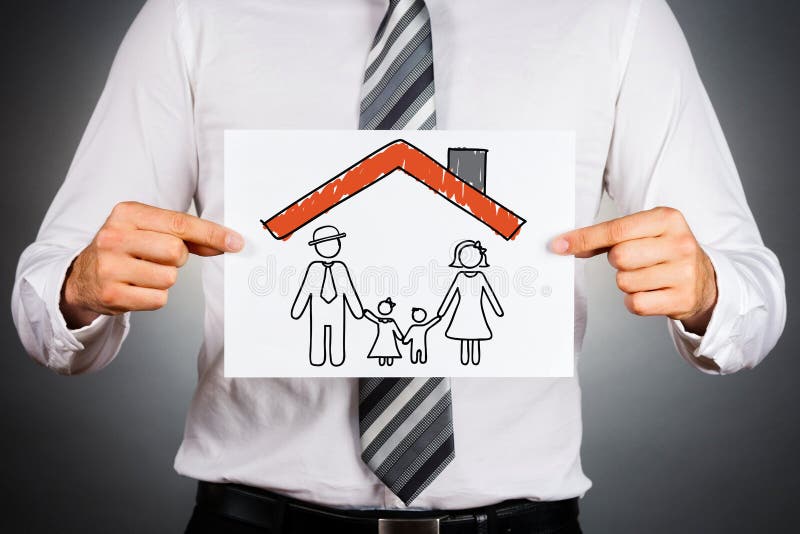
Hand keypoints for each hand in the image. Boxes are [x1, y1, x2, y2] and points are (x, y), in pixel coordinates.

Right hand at [61, 201, 243, 327]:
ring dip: (165, 279)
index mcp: (126, 213)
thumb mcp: (148, 230)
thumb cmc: (126, 249)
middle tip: (159, 258)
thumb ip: (187, 235)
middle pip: (176, 251)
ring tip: (144, 273)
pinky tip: (137, 288)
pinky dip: (155, 296)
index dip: (212, 234)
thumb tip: (229, 242)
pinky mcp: (111, 295)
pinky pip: (158, 299)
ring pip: (169, 278)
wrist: (82, 277)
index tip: (236, 242)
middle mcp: (114, 236)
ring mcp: (109, 267)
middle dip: (178, 258)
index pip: (179, 223)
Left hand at [551, 207, 716, 334]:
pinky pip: (636, 304)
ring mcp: (684, 272)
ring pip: (625, 282)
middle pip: (619, 257)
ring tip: (647, 277)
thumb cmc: (665, 252)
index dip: (584, 239)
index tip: (559, 245)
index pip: (616, 229)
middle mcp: (679, 243)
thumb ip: (607, 237)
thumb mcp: (645, 233)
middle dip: (617, 262)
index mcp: (668, 219)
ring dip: (626, 283)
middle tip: (634, 261)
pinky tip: (651, 292)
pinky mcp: (682, 299)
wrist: (706, 281)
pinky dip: (635, 301)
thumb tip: (565, 244)